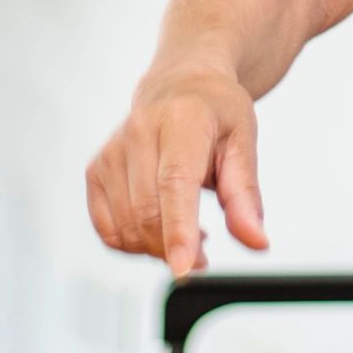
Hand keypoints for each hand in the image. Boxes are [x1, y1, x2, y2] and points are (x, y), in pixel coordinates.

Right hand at [85, 61, 270, 278]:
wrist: (180, 84)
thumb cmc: (216, 112)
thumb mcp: (244, 143)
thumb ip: (245, 196)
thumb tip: (256, 241)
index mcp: (181, 120)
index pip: (174, 183)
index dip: (179, 230)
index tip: (185, 267)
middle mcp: (138, 133)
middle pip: (148, 213)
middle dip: (176, 249)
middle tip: (203, 257)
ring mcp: (111, 152)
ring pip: (125, 227)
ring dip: (156, 249)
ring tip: (187, 233)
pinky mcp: (96, 171)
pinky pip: (108, 229)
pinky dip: (133, 244)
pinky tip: (159, 229)